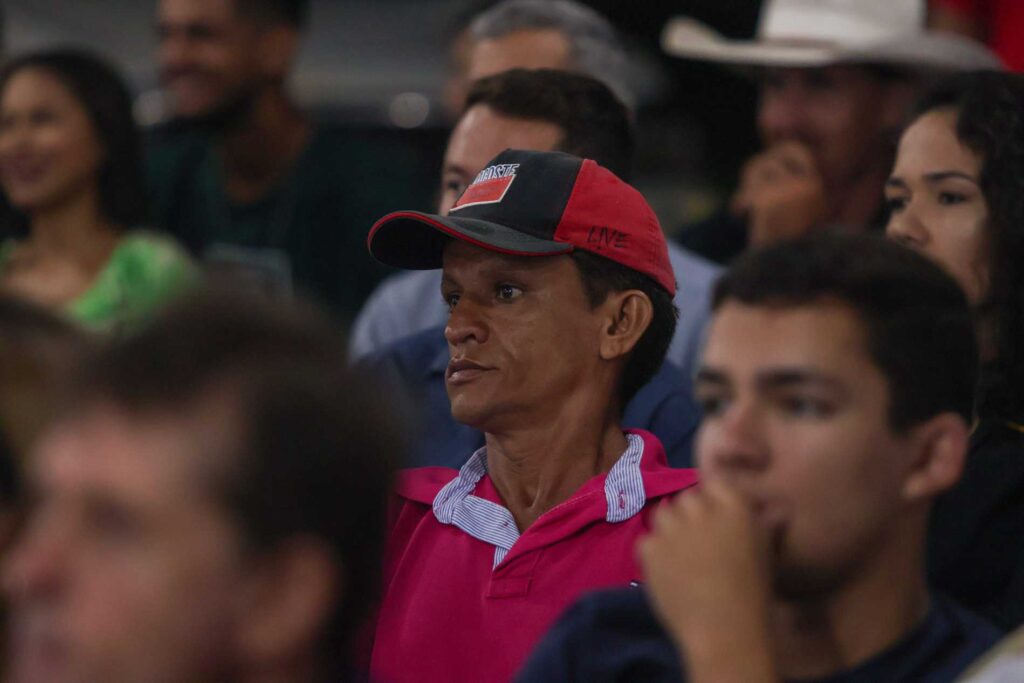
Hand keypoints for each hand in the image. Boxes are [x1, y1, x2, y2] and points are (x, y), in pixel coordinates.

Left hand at [638, 479, 776, 682]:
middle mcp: (701, 509)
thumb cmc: (754, 593)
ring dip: (670, 530)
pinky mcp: (650, 548)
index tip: (716, 522)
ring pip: (663, 514)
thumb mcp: (767, 554)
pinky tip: (668, 573)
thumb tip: (779, 509)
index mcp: (734, 505)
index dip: (712, 501)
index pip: (714, 484)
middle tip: (699, 544)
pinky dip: (654, 555)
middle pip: (687, 499)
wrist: (726, 630)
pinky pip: (647, 541)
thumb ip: (766, 525)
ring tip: (681, 557)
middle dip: (690, 516)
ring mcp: (672, 527)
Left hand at [731, 141, 827, 247]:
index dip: (775, 155)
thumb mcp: (793, 210)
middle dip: (756, 168)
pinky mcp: (770, 201)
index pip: (795, 149)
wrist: (782, 273)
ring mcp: (790, 192)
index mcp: (818, 186)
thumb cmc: (784, 245)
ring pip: (758, 169)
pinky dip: (739, 202)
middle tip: (748, 189)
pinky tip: (739, 215)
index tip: (762, 175)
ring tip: (743, 208)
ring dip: (747, 187)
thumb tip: (768, 152)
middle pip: (774, 154)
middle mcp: (809, 186)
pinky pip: (748, 190)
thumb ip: (787, 184)